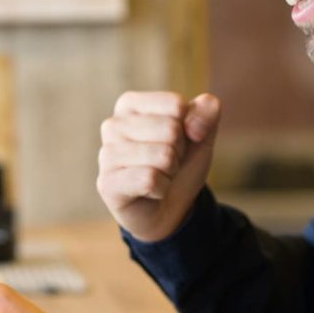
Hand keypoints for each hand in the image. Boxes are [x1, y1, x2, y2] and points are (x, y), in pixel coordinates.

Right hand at [96, 91, 220, 242]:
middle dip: (179, 152)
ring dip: (170, 171)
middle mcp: (112, 125)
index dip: (188, 127)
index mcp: (130, 104)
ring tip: (158, 176)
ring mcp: (106, 155)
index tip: (175, 142)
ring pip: (163, 155)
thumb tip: (194, 124)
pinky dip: (161, 189)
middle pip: (171, 129)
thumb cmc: (179, 164)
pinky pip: (150, 179)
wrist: (170, 208)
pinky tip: (150, 192)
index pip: (176, 104)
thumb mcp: (201, 133)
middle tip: (166, 163)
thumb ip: (207, 110)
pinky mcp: (107, 183)